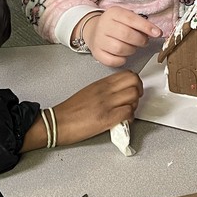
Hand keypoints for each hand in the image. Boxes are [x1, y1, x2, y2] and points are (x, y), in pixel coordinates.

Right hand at [22, 71, 143, 150]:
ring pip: (134, 96)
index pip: (127, 74)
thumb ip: (105, 90)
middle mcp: (105, 91)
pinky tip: (123, 120)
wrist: (57, 122)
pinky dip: (130, 118)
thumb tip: (119, 93)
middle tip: (134, 100)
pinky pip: (128, 113)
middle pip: (134, 82)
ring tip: (127, 111)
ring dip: (135, 105)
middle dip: (139, 92)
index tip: (134, 89)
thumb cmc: (71, 110)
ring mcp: (106, 104)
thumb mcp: (89, 92)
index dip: (135, 82)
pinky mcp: (106, 118)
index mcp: (101, 83)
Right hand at [86, 7, 161, 67]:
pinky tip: (123, 55)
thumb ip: (140, 23)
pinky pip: (112, 60)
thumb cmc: (115, 25)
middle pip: (126, 35)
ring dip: (131, 50)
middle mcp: (104, 25)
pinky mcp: (96, 52)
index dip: (146, 27)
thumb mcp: (126, 17)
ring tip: (132, 47)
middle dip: (140, 40)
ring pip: (119, 49)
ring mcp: (98, 39)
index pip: (131, 19)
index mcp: (113, 13)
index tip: (157, 33)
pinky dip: (121, 60)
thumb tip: (156, 32)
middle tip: (144, 41)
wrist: (94, 30)